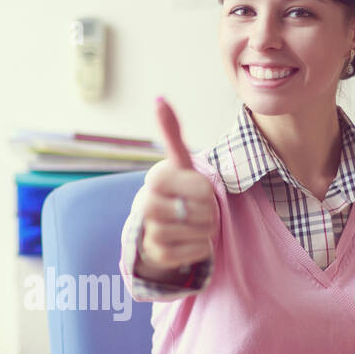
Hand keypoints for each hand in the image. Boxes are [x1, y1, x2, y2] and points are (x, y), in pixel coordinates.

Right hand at [137, 97, 217, 274]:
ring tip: (192, 224)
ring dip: (205, 229)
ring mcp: (150, 232)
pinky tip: (188, 240)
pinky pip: (197, 251)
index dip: (207, 190)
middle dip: (208, 211)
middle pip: (203, 211)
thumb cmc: (175, 192)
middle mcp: (146, 205)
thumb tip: (159, 98)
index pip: (201, 187)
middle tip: (196, 209)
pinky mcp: (158, 256)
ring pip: (201, 231)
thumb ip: (171, 132)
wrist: (158, 228)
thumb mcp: (178, 163)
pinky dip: (201, 247)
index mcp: (155, 178)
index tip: (196, 190)